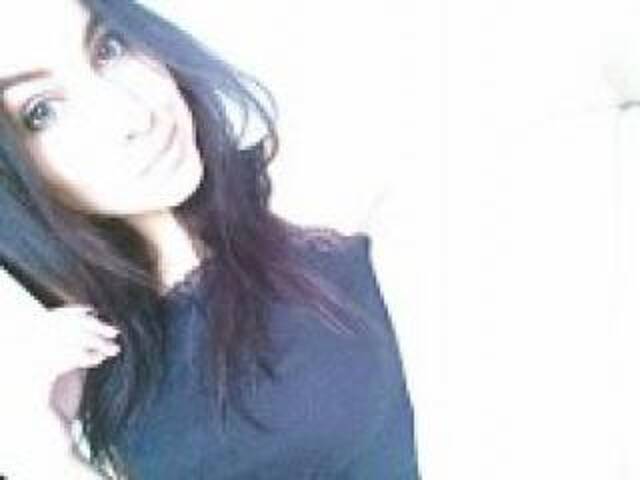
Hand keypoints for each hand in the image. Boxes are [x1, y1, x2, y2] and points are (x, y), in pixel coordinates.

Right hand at [0, 267, 120, 467]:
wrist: (49, 442)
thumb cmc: (60, 404)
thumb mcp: (70, 369)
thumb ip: (76, 346)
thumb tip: (95, 322)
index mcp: (26, 349)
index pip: (47, 320)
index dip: (71, 313)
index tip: (95, 312)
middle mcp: (20, 357)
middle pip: (57, 327)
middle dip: (89, 326)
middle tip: (114, 331)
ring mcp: (22, 371)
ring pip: (61, 341)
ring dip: (92, 342)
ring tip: (112, 350)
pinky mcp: (32, 387)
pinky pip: (59, 361)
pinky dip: (83, 357)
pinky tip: (99, 360)